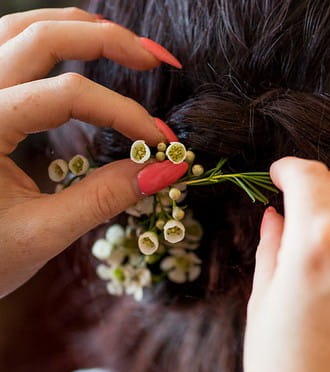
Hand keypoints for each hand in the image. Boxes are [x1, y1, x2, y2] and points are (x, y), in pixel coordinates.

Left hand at [0, 8, 179, 297]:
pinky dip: (50, 39)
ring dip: (78, 27)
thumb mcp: (42, 234)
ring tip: (127, 44)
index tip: (162, 143)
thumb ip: (102, 199)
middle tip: (157, 61)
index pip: (66, 95)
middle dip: (108, 40)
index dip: (124, 112)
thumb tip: (163, 171)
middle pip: (42, 36)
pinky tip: (81, 50)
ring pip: (20, 27)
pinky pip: (8, 45)